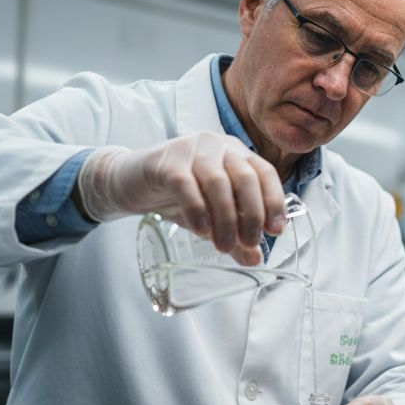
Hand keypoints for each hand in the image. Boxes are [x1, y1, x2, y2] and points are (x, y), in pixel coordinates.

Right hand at [75, 132, 285, 264]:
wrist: (129, 182)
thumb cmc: (177, 195)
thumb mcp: (210, 216)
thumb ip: (234, 235)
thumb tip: (256, 259)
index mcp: (235, 153)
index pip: (265, 172)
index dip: (274, 201)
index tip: (275, 231)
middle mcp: (217, 146)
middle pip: (245, 177)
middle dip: (251, 215)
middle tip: (248, 243)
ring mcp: (191, 149)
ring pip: (218, 183)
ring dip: (225, 219)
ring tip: (223, 246)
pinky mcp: (165, 161)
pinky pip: (186, 185)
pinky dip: (197, 210)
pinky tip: (200, 231)